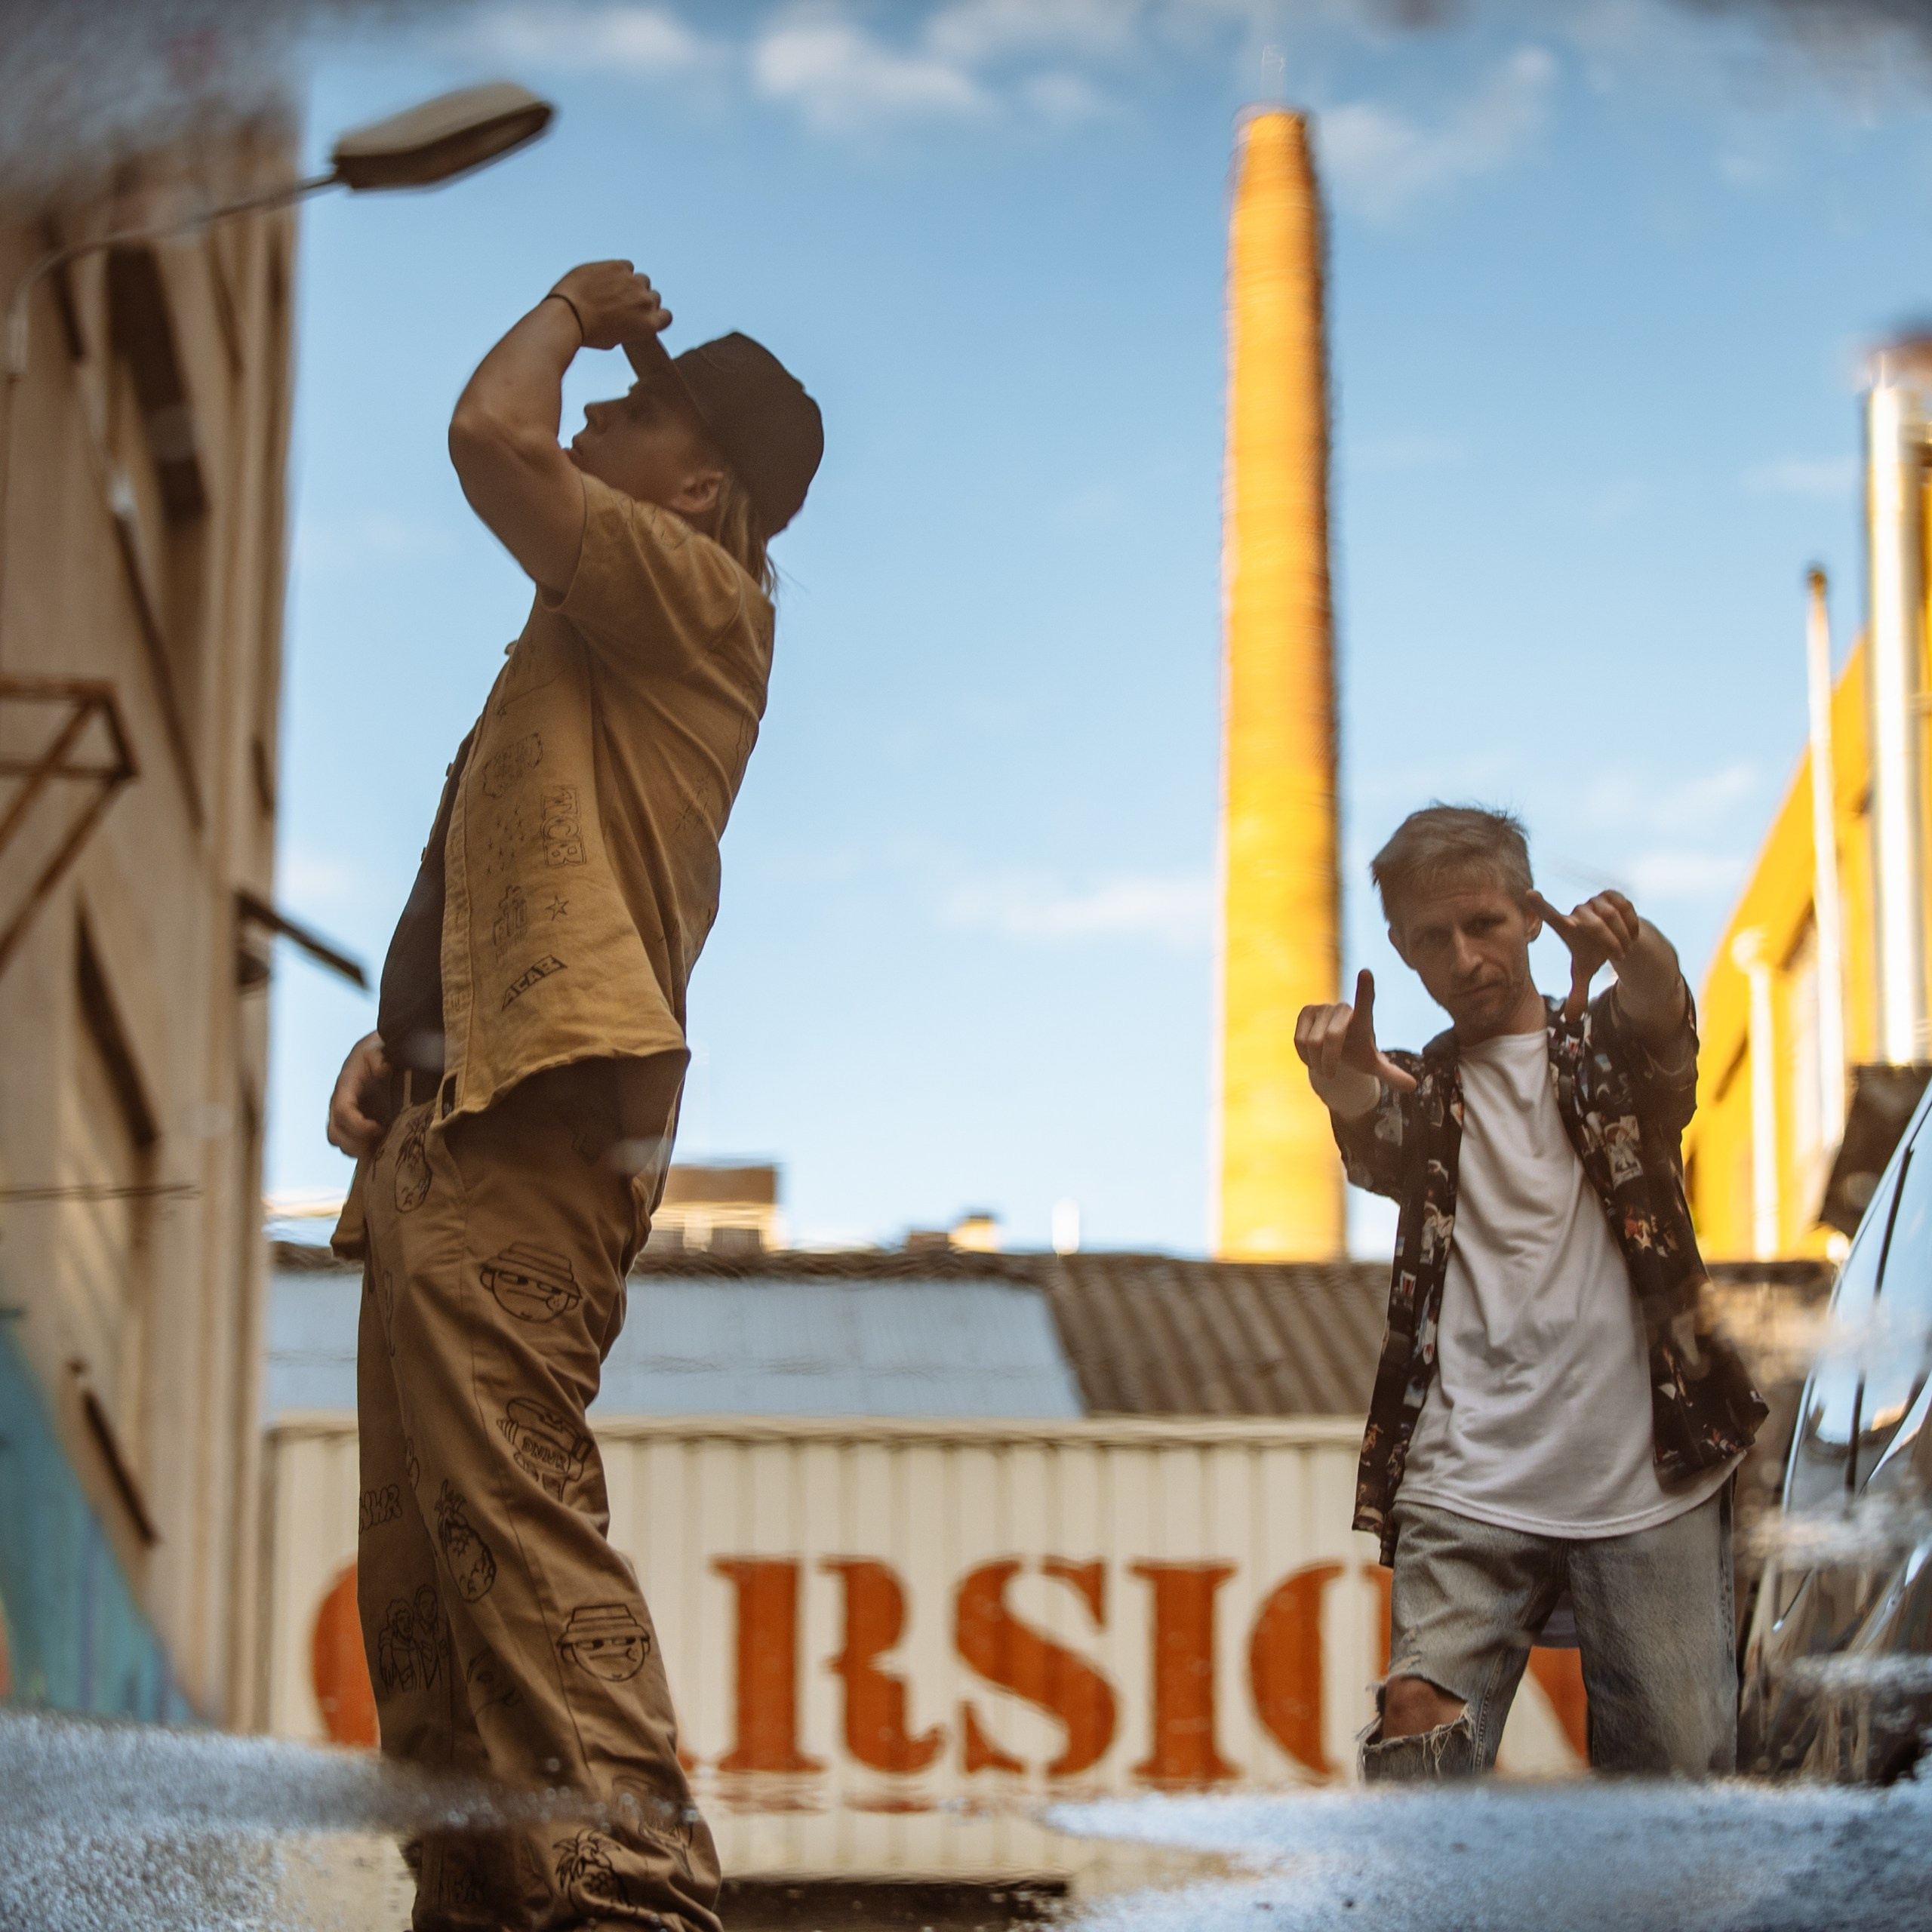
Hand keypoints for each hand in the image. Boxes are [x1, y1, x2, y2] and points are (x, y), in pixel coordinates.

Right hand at [327, 1032, 391, 1158]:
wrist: (378, 1053)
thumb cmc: (379, 1051)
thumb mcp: (380, 1049)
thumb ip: (380, 1057)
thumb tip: (383, 1069)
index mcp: (345, 1087)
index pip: (343, 1111)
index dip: (358, 1125)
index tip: (380, 1128)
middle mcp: (339, 1103)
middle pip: (335, 1133)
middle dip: (356, 1143)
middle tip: (380, 1142)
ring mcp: (343, 1114)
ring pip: (339, 1141)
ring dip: (358, 1150)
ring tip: (380, 1148)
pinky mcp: (352, 1122)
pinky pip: (349, 1143)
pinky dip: (362, 1150)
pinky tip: (380, 1149)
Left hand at [548, 261, 670, 352]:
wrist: (568, 314)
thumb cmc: (587, 333)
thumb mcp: (615, 340)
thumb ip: (629, 327)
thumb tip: (628, 318)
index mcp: (649, 325)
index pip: (666, 316)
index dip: (655, 314)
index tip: (643, 315)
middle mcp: (646, 303)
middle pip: (653, 296)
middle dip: (641, 299)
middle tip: (622, 303)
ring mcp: (633, 282)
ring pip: (641, 279)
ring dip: (631, 283)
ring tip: (611, 290)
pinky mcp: (618, 266)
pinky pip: (626, 266)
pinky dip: (618, 271)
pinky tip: (604, 278)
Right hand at [1294, 969, 1417, 1118]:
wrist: (1337, 1047)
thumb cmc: (1358, 1053)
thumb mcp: (1374, 1065)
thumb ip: (1391, 1074)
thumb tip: (1412, 1087)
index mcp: (1363, 1020)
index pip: (1365, 1003)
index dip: (1365, 989)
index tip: (1366, 972)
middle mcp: (1343, 1009)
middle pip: (1330, 1038)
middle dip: (1329, 1061)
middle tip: (1331, 1074)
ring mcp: (1323, 1008)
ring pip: (1312, 1042)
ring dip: (1316, 1062)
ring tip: (1323, 1065)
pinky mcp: (1306, 1011)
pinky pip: (1299, 1040)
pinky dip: (1304, 1056)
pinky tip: (1311, 1056)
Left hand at [1527, 889, 1640, 1021]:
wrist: (1616, 937)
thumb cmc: (1593, 953)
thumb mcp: (1585, 972)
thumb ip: (1577, 993)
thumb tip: (1572, 1019)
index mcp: (1566, 927)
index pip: (1549, 915)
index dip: (1540, 905)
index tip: (1529, 893)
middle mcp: (1577, 911)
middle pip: (1593, 924)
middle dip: (1610, 942)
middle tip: (1619, 955)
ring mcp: (1593, 900)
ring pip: (1611, 916)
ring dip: (1621, 935)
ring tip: (1623, 945)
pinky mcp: (1611, 894)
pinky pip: (1626, 908)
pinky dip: (1632, 924)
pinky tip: (1631, 932)